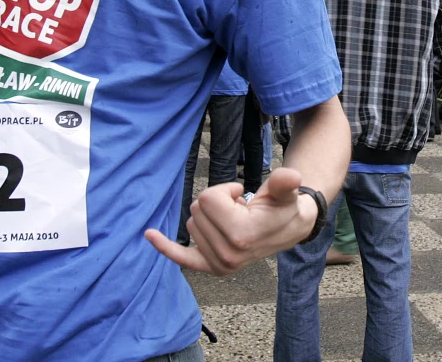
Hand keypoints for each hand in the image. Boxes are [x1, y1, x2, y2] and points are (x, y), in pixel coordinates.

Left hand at [145, 167, 315, 275]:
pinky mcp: (210, 266)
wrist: (289, 229)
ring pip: (192, 222)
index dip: (225, 190)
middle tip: (241, 210)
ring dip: (211, 216)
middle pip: (197, 209)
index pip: (208, 198)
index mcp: (242, 236)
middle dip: (217, 202)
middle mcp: (228, 255)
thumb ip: (285, 182)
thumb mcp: (286, 191)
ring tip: (236, 220)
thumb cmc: (283, 206)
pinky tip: (150, 235)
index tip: (243, 197)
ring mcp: (218, 264)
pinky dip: (164, 246)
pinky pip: (181, 256)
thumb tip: (292, 175)